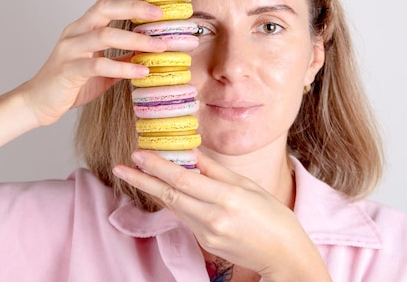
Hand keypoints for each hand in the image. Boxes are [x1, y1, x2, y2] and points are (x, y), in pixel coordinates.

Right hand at [18, 0, 167, 125]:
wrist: (38, 102)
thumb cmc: (71, 82)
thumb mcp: (104, 67)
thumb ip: (123, 56)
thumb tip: (151, 52)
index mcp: (86, 25)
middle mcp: (77, 31)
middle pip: (106, 6)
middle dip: (136, 6)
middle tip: (161, 12)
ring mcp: (71, 49)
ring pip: (104, 35)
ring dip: (136, 39)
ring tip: (160, 46)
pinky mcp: (69, 70)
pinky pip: (98, 65)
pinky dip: (123, 67)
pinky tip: (143, 72)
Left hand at [113, 150, 331, 280]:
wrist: (284, 254)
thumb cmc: (272, 215)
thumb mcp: (247, 185)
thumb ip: (215, 169)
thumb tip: (190, 151)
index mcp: (226, 198)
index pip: (182, 179)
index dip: (157, 166)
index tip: (138, 154)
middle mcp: (213, 218)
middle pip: (169, 195)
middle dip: (143, 179)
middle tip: (122, 166)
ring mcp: (207, 234)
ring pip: (174, 207)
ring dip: (154, 190)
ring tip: (138, 173)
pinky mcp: (205, 244)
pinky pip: (185, 218)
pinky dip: (174, 202)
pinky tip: (166, 190)